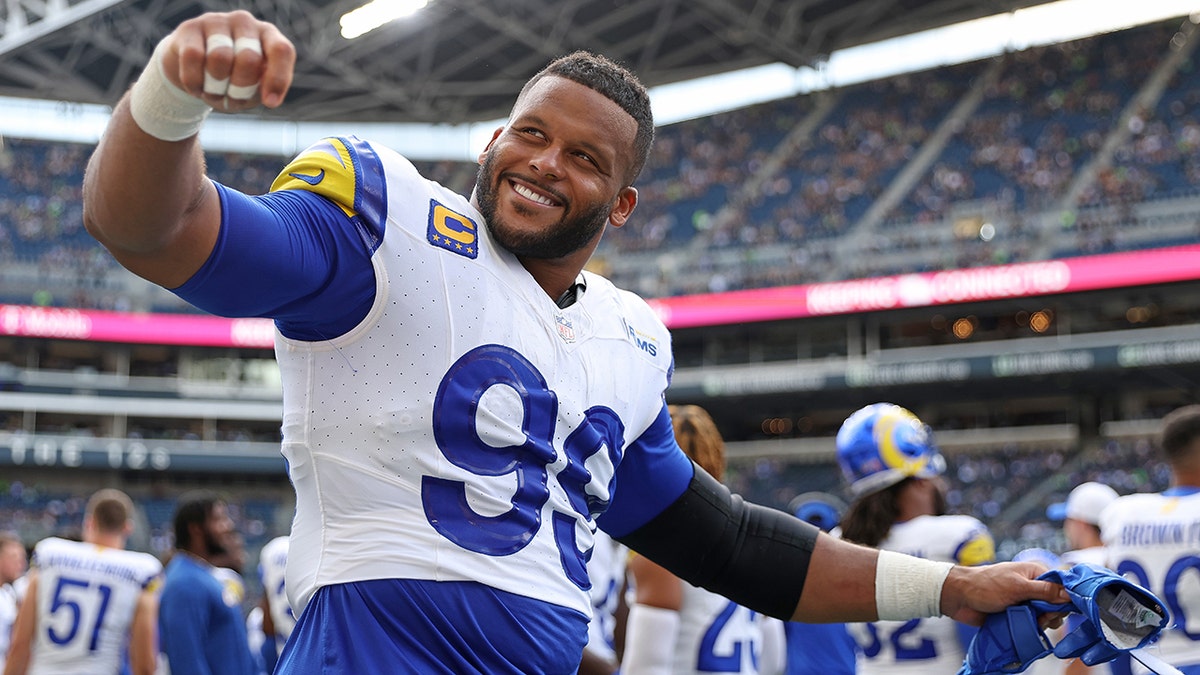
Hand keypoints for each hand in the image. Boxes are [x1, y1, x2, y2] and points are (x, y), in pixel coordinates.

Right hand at [158, 10, 295, 110]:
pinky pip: (193, 57)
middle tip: (232, 98)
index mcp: (268, 36)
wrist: (194, 71)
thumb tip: (270, 98)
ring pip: (220, 58)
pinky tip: (196, 88)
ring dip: (215, 88)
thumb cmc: (232, 80)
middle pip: (248, 58)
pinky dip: (194, 81)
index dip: (278, 78)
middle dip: (240, 88)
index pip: (281, 50)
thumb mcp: (253, 88)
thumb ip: (264, 89)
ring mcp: (216, 21)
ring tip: (213, 93)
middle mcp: (244, 22)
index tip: (269, 103)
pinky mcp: (189, 27)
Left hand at [940, 561, 1069, 625]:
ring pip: (1044, 616)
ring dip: (1041, 623)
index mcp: (1035, 573)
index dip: (1064, 600)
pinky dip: (1031, 628)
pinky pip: (1031, 623)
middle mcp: (1032, 586)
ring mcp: (1024, 601)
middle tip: (1041, 619)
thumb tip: (1069, 594)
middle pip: (1055, 605)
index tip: (1059, 611)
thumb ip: (1044, 591)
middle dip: (1051, 614)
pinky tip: (1026, 630)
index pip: (1061, 587)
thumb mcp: (1017, 587)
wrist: (958, 598)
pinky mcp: (1016, 614)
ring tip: (1031, 623)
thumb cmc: (984, 586)